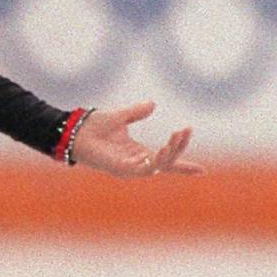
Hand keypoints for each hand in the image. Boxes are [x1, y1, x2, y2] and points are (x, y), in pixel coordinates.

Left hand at [70, 101, 204, 177]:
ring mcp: (129, 168)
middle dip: (179, 147)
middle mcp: (136, 163)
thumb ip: (136, 112)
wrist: (73, 131)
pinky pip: (144, 168)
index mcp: (137, 153)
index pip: (165, 162)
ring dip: (170, 152)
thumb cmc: (91, 127)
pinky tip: (163, 149)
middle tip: (186, 130)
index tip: (203, 171)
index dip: (183, 166)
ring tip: (177, 135)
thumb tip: (152, 104)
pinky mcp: (121, 169)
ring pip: (159, 165)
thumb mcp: (120, 117)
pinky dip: (156, 161)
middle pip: (167, 161)